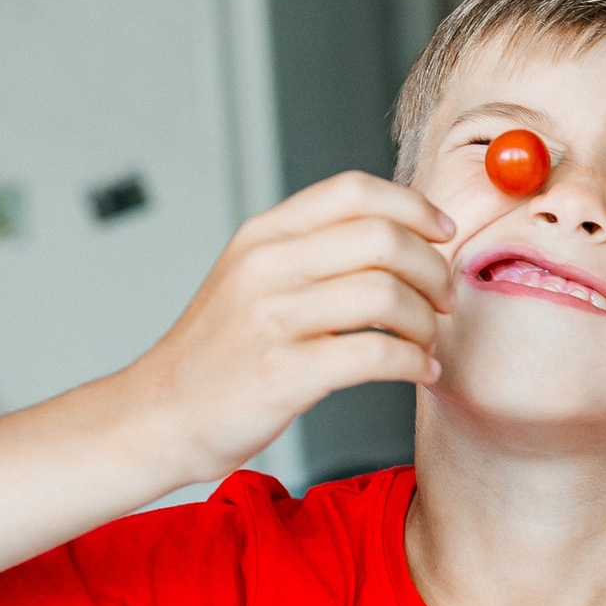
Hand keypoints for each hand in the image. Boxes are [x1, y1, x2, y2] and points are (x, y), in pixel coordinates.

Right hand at [116, 172, 455, 484]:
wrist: (160, 415)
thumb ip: (315, 249)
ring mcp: (272, 318)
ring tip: (426, 342)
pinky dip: (414, 363)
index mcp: (264, 235)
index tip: (445, 233)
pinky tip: (419, 371)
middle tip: (443, 300)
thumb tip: (405, 233)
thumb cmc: (221, 352)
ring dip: (426, 322)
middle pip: (384, 239)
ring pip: (386, 295)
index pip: (354, 190)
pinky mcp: (283, 372)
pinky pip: (376, 354)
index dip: (414, 206)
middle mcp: (266, 266)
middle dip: (432, 270)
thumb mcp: (253, 277)